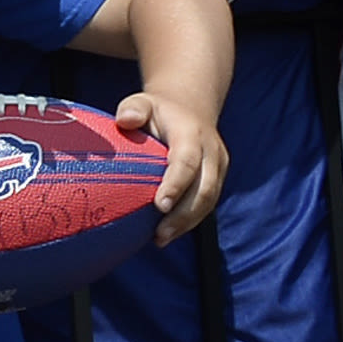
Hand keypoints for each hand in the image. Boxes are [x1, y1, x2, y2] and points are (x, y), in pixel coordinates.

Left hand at [116, 92, 226, 244]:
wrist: (190, 108)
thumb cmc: (157, 111)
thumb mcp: (143, 102)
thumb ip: (133, 109)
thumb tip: (125, 120)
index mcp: (191, 133)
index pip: (187, 161)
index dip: (175, 185)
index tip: (159, 206)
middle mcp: (210, 150)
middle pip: (204, 187)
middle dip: (183, 214)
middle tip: (159, 234)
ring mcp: (218, 166)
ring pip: (209, 199)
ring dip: (187, 223)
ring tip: (161, 239)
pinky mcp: (217, 178)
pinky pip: (207, 203)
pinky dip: (190, 221)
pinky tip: (168, 234)